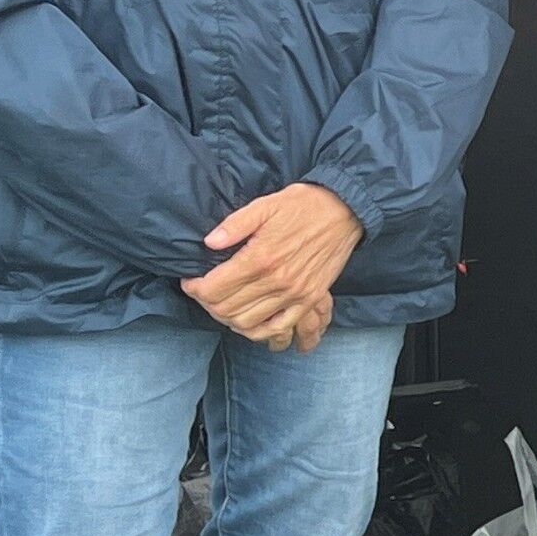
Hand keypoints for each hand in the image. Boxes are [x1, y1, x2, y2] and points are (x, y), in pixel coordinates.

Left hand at [184, 184, 361, 349]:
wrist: (345, 211)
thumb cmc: (303, 205)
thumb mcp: (265, 205)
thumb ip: (234, 225)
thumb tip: (208, 243)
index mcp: (260, 257)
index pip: (214, 288)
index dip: (195, 288)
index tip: (191, 281)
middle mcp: (277, 281)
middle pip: (226, 309)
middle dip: (207, 303)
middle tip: (204, 291)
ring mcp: (294, 294)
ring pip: (247, 323)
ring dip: (227, 318)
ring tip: (223, 303)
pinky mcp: (309, 299)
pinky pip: (277, 328)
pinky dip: (257, 330)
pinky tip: (247, 319)